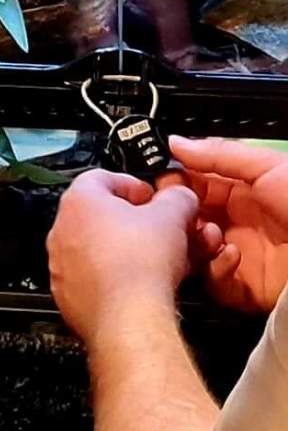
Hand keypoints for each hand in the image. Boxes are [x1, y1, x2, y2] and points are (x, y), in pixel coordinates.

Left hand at [47, 169, 199, 348]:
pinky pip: (93, 275)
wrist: (127, 317)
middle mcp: (61, 231)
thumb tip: (180, 197)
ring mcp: (60, 264)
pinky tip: (142, 281)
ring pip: (98, 247)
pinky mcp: (67, 293)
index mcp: (79, 202)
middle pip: (101, 215)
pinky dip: (116, 274)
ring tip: (157, 257)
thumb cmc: (140, 266)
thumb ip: (178, 197)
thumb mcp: (174, 216)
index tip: (153, 197)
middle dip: (136, 220)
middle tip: (161, 228)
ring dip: (127, 248)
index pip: (102, 177)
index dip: (134, 184)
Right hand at [171, 136, 287, 314]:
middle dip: (177, 215)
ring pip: (192, 251)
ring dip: (195, 241)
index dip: (176, 184)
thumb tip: (176, 143)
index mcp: (245, 193)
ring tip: (210, 234)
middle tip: (173, 211)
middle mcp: (238, 224)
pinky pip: (211, 281)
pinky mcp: (241, 287)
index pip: (196, 186)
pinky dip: (215, 268)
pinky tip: (231, 254)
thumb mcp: (269, 167)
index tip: (161, 182)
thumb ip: (220, 155)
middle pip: (188, 219)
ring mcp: (237, 255)